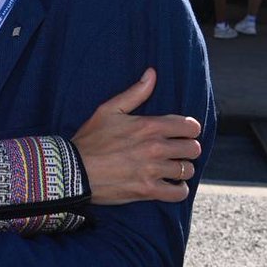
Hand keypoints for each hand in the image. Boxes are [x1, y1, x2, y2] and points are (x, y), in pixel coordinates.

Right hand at [71, 68, 201, 204]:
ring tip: (173, 168)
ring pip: (187, 170)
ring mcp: (152, 170)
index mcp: (149, 126)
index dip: (190, 129)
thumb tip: (152, 73)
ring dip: (182, 169)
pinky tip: (171, 185)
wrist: (74, 170)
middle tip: (178, 151)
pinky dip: (178, 189)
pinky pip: (178, 193)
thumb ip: (135, 92)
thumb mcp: (109, 110)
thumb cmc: (90, 139)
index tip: (182, 133)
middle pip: (192, 149)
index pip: (190, 127)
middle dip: (187, 148)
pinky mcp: (148, 191)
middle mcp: (155, 148)